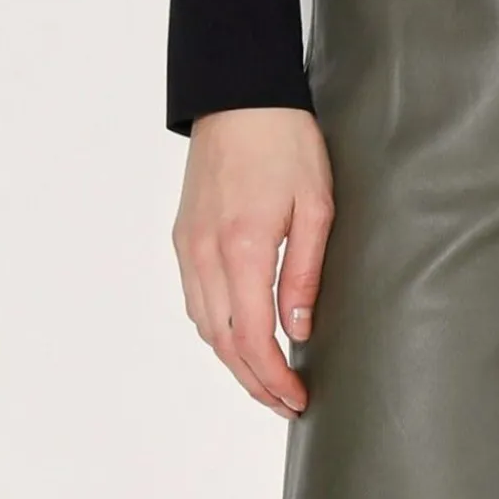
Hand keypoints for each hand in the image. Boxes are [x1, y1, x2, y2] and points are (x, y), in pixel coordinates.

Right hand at [172, 106, 334, 415]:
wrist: (240, 95)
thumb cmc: (286, 141)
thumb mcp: (315, 204)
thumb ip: (305, 273)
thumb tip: (298, 332)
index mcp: (244, 248)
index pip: (252, 339)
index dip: (273, 380)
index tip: (298, 399)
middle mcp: (206, 255)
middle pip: (223, 343)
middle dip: (255, 382)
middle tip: (287, 403)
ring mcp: (188, 246)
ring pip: (205, 326)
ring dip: (234, 359)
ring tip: (268, 377)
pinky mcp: (183, 236)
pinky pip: (196, 299)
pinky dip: (217, 327)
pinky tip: (241, 332)